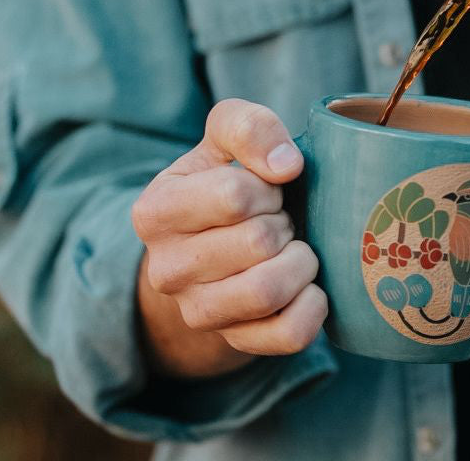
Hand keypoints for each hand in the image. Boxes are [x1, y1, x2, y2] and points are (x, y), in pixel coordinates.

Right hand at [132, 99, 325, 373]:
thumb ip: (249, 127)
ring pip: (271, 290)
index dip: (267, 185)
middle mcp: (166, 269)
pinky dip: (314, 304)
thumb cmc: (229, 183)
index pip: (233, 195)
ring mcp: (198, 312)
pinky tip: (308, 284)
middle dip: (284, 221)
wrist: (220, 246)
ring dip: (301, 261)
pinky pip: (290, 333)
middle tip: (279, 220)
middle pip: (258, 241)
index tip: (265, 189)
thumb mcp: (225, 140)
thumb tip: (286, 164)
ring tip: (293, 248)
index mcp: (155, 212)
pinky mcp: (236, 342)